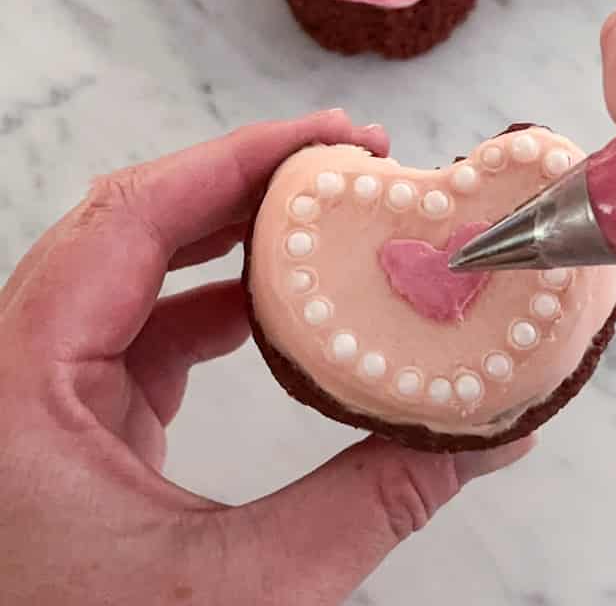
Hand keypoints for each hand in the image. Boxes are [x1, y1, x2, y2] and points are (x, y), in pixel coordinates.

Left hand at [0, 109, 530, 604]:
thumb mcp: (241, 595)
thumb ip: (369, 506)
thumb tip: (485, 436)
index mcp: (23, 385)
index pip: (129, 218)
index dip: (236, 160)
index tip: (329, 138)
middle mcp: (20, 371)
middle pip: (131, 222)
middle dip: (243, 179)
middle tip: (345, 160)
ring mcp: (44, 392)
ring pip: (136, 268)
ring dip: (234, 231)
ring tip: (325, 212)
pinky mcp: (76, 420)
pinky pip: (147, 325)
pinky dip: (221, 297)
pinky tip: (288, 302)